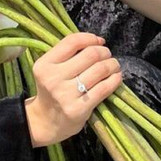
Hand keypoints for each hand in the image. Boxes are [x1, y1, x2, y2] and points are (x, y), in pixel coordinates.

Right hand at [26, 31, 121, 146]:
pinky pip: (104, 88)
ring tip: (114, 66)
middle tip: (107, 56)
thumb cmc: (53, 90)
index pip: (72, 42)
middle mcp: (53, 79)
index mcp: (44, 65)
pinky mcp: (78, 109)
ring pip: (100, 69)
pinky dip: (115, 80)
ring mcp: (66, 95)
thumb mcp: (51, 69)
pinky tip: (116, 78)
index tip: (99, 42)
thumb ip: (68, 54)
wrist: (46, 122)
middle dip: (104, 52)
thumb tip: (98, 42)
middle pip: (90, 54)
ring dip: (112, 65)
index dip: (90, 38)